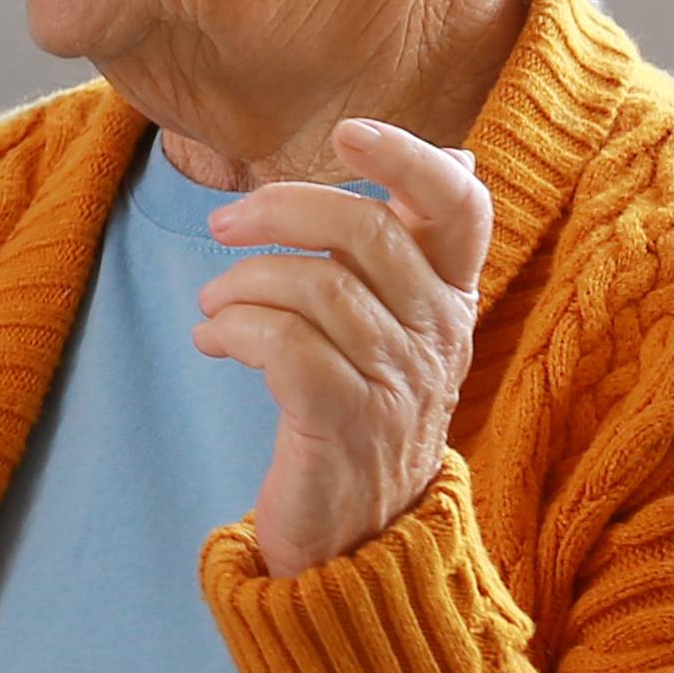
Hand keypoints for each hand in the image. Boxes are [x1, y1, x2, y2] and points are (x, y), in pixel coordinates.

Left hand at [194, 116, 488, 576]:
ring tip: (212, 306)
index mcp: (450, 298)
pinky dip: (233, 330)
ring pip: (314, 286)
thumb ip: (409, 250)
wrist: (357, 540)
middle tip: (223, 224)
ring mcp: (397, 383)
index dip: (407, 157)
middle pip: (366, 228)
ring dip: (241, 282)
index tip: (346, 131)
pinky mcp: (346, 425)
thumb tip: (461, 156)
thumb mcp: (400, 326)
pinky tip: (213, 342)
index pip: (460, 209)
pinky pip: (284, 345)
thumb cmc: (363, 411)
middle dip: (280, 208)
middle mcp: (437, 335)